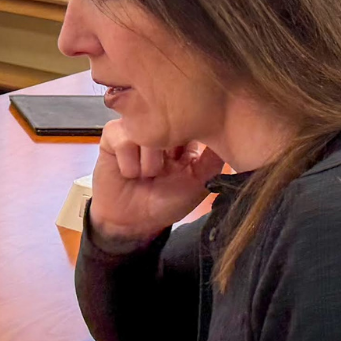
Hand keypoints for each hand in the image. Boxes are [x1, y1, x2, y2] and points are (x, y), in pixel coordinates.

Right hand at [88, 119, 223, 246]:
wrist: (133, 222)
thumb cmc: (167, 203)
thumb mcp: (199, 183)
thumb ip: (213, 159)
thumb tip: (229, 133)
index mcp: (182, 136)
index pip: (189, 117)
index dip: (191, 128)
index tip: (190, 152)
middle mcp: (157, 128)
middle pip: (165, 120)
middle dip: (168, 150)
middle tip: (166, 171)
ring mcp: (134, 129)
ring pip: (144, 130)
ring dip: (148, 161)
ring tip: (148, 176)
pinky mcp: (112, 137)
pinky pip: (121, 138)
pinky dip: (128, 162)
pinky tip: (129, 173)